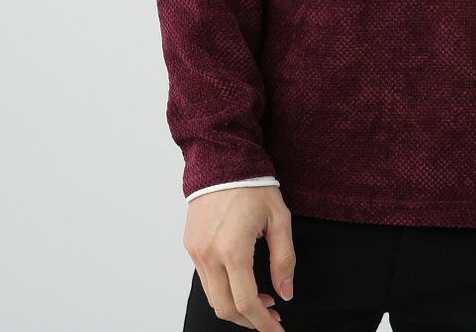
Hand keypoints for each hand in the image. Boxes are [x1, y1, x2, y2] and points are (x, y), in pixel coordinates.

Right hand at [183, 185, 295, 328]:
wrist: (222, 160)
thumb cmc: (253, 186)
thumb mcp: (279, 219)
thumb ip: (284, 259)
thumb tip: (286, 292)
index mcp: (233, 250)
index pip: (247, 303)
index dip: (263, 323)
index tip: (277, 330)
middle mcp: (209, 255)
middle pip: (225, 308)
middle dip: (249, 320)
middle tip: (271, 316)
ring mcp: (196, 252)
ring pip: (212, 297)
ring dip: (235, 306)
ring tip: (260, 300)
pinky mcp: (190, 246)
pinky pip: (205, 279)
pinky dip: (223, 289)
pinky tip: (241, 281)